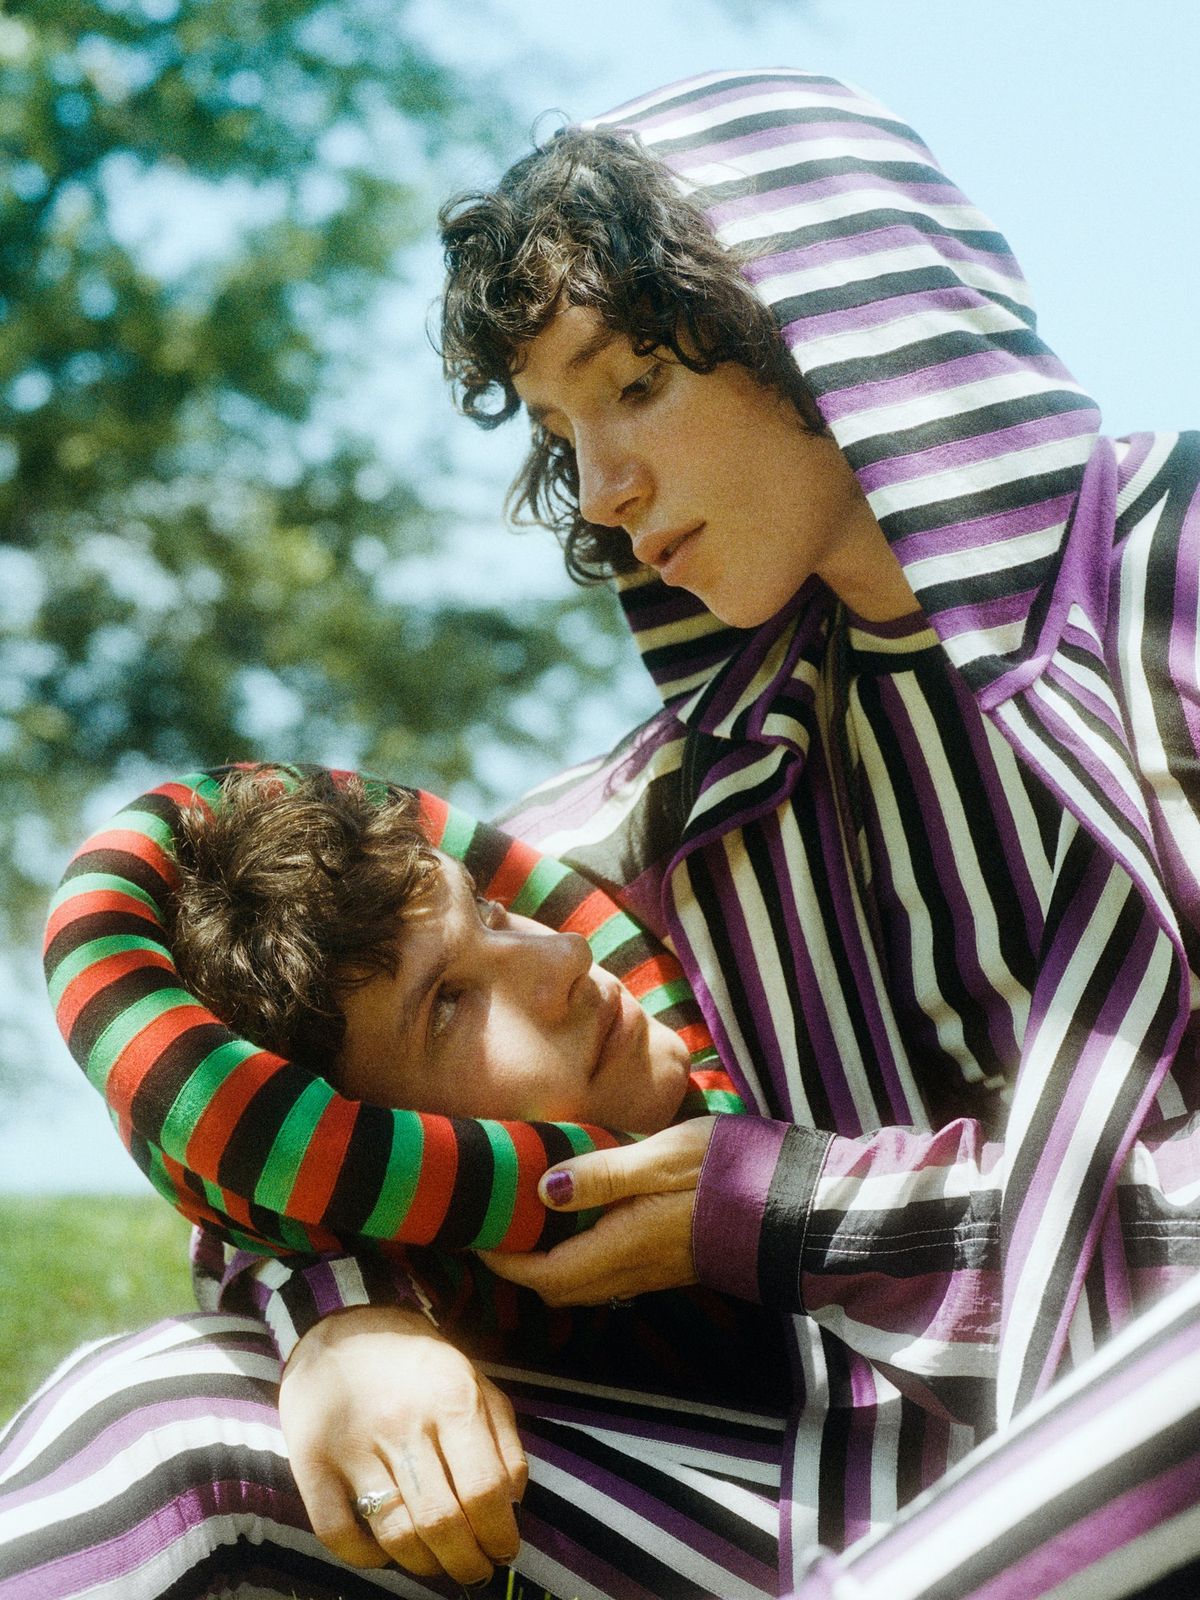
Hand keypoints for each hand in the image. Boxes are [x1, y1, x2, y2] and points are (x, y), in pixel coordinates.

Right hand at [278, 1303, 525, 1584]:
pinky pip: (338, 1533)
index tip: (505, 1551)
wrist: (342, 1326)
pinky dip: (366, 1558)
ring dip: (425, 1565)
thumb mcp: (473, 1379)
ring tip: (438, 1565)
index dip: (500, 1534)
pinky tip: (385, 1552)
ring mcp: (353, 1444)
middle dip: (467, 1562)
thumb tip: (514, 1501)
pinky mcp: (311, 1462)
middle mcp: (403, 1422)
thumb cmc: (418, 1363)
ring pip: (396, 1534)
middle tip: (476, 1570)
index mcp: (452, 1399)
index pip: (485, 1490)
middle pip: (443, 1521)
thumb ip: (503, 1436)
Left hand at [479, 1116, 716, 1305]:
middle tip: (495, 1224)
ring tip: (530, 1219)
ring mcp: (655, 1270)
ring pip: (585, 1282)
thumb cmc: (729, 1172)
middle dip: (521, 1266)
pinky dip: (581, 1253)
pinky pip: (610, 1270)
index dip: (503, 1261)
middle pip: (560, 1287)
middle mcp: (634, 1269)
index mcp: (624, 1246)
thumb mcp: (663, 1157)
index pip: (545, 1274)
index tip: (474, 1234)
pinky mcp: (672, 1261)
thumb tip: (542, 1189)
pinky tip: (581, 1216)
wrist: (797, 1204)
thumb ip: (603, 1174)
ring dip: (551, 1261)